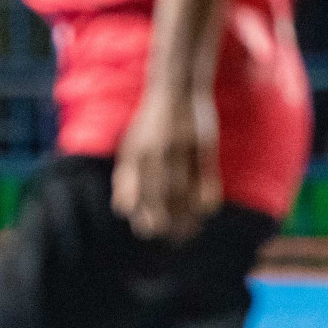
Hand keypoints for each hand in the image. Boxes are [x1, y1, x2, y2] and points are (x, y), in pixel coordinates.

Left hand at [111, 89, 220, 241]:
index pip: (136, 192)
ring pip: (182, 190)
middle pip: (158, 195)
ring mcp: (180, 148)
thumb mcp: (131, 146)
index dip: (142, 215)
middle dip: (164, 220)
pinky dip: (205, 197)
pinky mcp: (203, 145)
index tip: (148, 230)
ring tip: (189, 232)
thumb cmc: (151, 123)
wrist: (176, 88)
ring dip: (185, 215)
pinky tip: (206, 212)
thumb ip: (126, 177)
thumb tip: (122, 208)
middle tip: (171, 239)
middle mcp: (155, 152)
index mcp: (136, 154)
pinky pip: (206, 177)